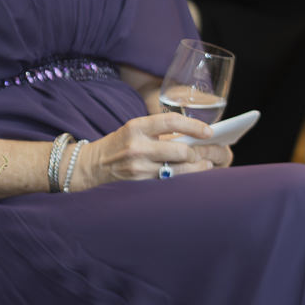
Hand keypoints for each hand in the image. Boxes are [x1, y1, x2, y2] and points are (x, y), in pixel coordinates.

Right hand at [76, 112, 229, 188]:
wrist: (92, 165)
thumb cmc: (120, 144)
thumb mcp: (136, 129)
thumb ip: (161, 131)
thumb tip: (194, 135)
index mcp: (137, 126)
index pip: (172, 121)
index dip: (194, 125)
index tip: (209, 131)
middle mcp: (138, 146)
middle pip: (180, 150)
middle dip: (200, 153)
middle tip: (211, 152)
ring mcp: (139, 167)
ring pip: (179, 169)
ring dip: (198, 168)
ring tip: (207, 165)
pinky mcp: (141, 183)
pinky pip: (170, 181)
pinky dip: (185, 178)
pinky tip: (192, 176)